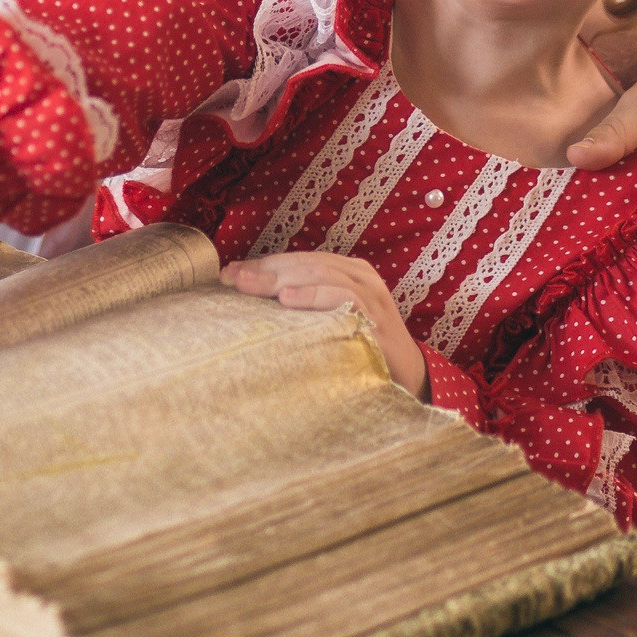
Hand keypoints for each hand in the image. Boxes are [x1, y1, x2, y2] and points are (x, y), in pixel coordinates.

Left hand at [223, 252, 426, 396]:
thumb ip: (301, 305)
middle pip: (306, 264)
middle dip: (266, 269)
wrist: (407, 376)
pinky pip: (343, 297)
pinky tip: (287, 299)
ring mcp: (370, 293)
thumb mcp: (329, 319)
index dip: (264, 264)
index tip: (229, 273)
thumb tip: (250, 295)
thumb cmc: (360, 347)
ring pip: (321, 273)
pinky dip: (313, 295)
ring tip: (250, 285)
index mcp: (348, 271)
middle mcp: (360, 276)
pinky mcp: (376, 316)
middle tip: (233, 278)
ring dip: (281, 277)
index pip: (300, 260)